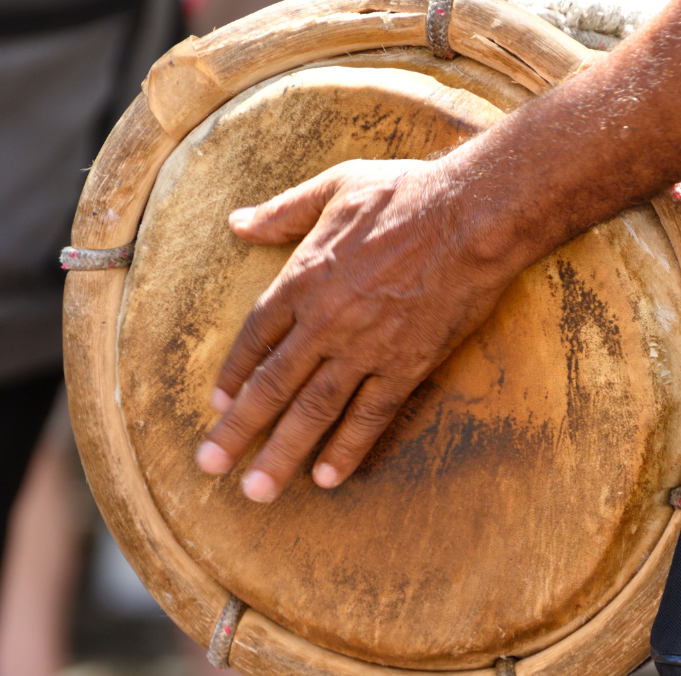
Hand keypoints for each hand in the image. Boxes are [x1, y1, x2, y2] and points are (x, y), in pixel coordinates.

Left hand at [193, 158, 518, 501]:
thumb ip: (283, 211)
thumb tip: (236, 222)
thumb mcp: (335, 187)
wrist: (470, 216)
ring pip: (313, 412)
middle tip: (210, 467)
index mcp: (302, 279)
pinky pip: (370, 415)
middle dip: (238, 431)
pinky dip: (348, 448)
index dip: (234, 373)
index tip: (217, 403)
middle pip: (271, 386)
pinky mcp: (406, 365)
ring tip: (257, 492)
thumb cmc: (406, 193)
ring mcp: (365, 349)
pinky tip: (328, 478)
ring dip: (282, 454)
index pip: (255, 338)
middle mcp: (324, 322)